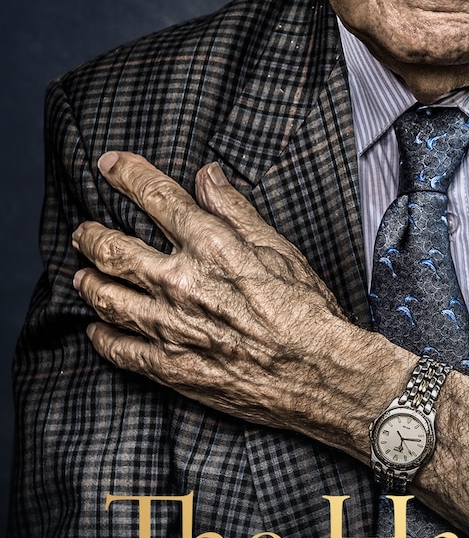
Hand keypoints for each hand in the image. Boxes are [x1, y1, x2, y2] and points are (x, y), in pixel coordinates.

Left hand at [71, 151, 404, 445]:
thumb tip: (208, 175)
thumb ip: (236, 210)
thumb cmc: (306, 310)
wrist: (317, 374)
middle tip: (82, 231)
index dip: (127, 174)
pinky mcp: (170, 367)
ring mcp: (170, 326)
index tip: (109, 163)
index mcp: (210, 245)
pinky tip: (96, 331)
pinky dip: (102, 338)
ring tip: (82, 277)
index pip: (155, 197)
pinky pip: (121, 350)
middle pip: (114, 250)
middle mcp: (180, 282)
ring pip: (108, 299)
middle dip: (91, 236)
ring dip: (89, 284)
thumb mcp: (279, 247)